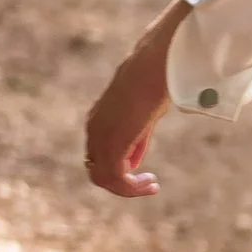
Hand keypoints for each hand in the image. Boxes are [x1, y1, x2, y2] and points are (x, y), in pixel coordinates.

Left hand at [83, 0, 184, 197]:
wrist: (157, 63)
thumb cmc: (156, 79)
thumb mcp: (146, 112)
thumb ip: (138, 137)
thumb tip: (134, 162)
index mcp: (99, 119)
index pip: (99, 155)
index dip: (119, 169)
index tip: (145, 172)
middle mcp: (94, 130)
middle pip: (97, 170)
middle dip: (122, 183)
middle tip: (149, 183)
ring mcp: (101, 137)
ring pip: (103, 178)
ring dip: (127, 188)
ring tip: (151, 186)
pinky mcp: (113, 144)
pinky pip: (115, 178)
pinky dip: (131, 187)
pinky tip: (151, 184)